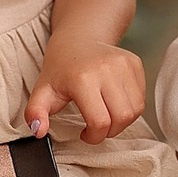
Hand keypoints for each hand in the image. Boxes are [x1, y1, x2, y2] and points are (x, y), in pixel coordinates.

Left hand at [24, 40, 145, 144]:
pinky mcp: (135, 63)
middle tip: (97, 127)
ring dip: (122, 121)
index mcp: (83, 79)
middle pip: (121, 118)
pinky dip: (130, 107)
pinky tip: (115, 103)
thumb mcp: (43, 91)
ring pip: (135, 110)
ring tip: (106, 116)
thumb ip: (36, 113)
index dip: (93, 136)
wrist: (78, 39)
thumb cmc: (61, 68)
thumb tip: (38, 131)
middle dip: (110, 131)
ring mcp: (124, 64)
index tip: (85, 134)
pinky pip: (141, 98)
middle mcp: (106, 69)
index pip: (100, 122)